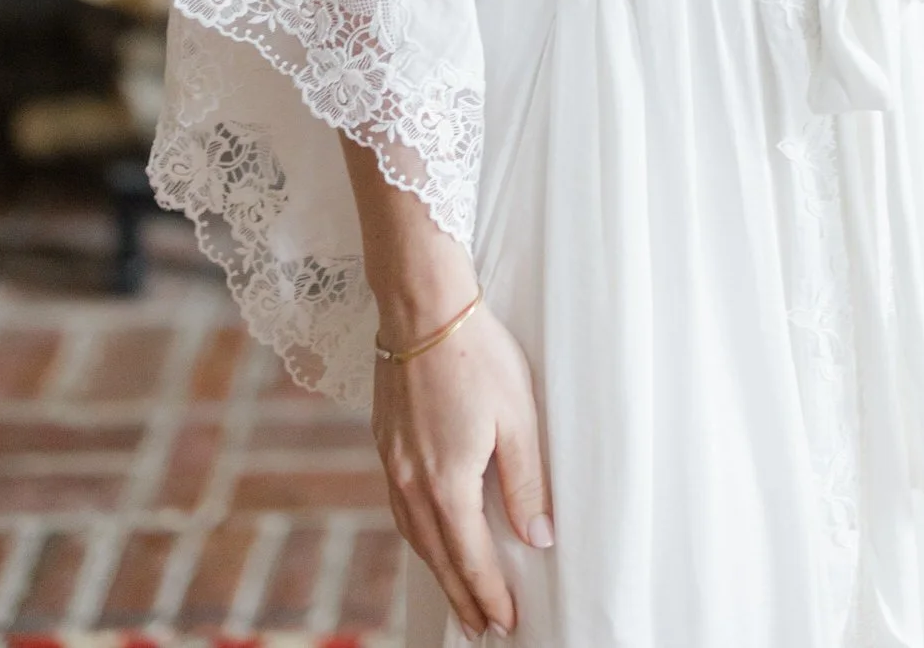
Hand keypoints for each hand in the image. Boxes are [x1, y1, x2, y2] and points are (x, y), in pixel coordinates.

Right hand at [373, 300, 552, 637]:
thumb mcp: (517, 417)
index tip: (505, 624)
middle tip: (481, 628)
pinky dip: (419, 536)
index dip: (489, 594)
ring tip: (458, 594)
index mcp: (447, 483)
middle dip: (462, 595)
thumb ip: (526, 482)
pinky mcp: (385, 442)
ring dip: (438, 570)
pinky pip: (400, 509)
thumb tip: (538, 537)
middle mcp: (411, 483)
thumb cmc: (476, 354)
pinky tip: (429, 535)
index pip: (471, 557)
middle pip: (438, 557)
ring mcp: (392, 463)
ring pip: (415, 536)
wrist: (421, 307)